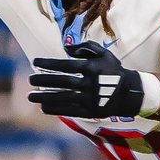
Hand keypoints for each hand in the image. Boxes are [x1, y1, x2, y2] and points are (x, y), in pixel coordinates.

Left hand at [28, 40, 143, 117]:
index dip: (48, 64)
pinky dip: (55, 109)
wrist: (129, 93)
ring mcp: (90, 99)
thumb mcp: (103, 54)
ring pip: (63, 98)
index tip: (35, 62)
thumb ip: (85, 47)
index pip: (66, 66)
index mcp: (92, 68)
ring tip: (30, 96)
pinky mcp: (90, 112)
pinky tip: (42, 106)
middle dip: (44, 81)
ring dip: (45, 97)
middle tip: (30, 79)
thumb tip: (65, 48)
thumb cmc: (112, 70)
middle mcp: (90, 84)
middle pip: (63, 82)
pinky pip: (69, 111)